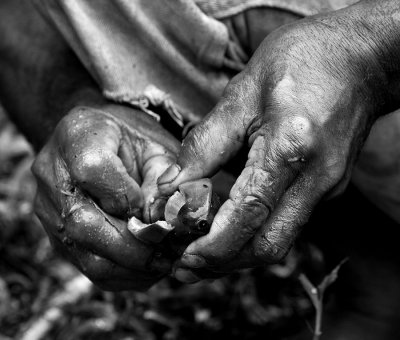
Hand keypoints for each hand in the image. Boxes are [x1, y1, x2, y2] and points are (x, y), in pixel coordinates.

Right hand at [32, 104, 178, 289]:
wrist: (98, 143)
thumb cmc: (132, 143)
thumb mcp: (154, 146)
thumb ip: (163, 178)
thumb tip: (164, 223)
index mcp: (77, 136)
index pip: (92, 170)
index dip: (127, 195)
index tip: (151, 205)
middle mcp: (52, 175)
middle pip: (82, 223)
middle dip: (134, 247)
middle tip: (168, 254)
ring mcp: (49, 210)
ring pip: (84, 255)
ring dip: (130, 268)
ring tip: (162, 264)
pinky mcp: (57, 236)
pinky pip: (86, 268)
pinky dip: (122, 275)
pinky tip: (147, 269)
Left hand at [157, 4, 398, 281]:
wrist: (359, 59)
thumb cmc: (300, 62)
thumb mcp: (242, 94)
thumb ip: (205, 144)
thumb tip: (170, 185)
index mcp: (291, 149)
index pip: (250, 215)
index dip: (214, 246)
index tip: (182, 257)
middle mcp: (316, 179)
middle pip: (269, 245)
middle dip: (224, 262)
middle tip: (185, 265)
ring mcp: (326, 188)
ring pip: (279, 241)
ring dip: (237, 254)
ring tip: (199, 254)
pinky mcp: (326, 189)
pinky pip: (287, 223)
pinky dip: (254, 235)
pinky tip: (229, 229)